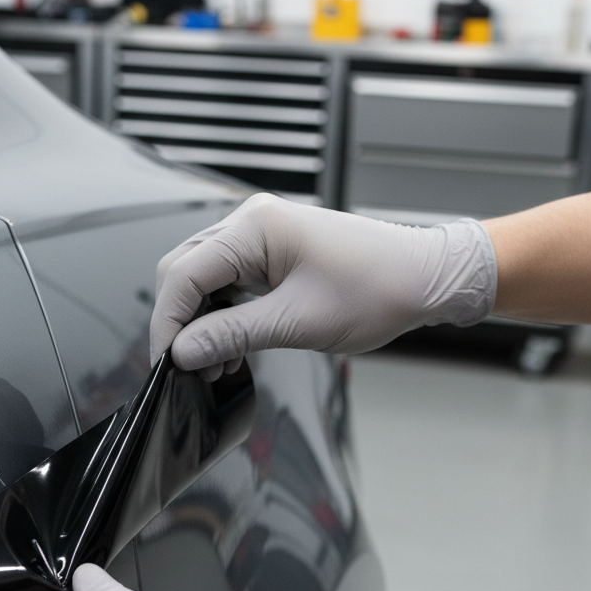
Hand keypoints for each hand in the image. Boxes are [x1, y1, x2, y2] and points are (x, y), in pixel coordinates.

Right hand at [151, 193, 495, 377]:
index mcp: (255, 228)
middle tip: (186, 367)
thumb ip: (232, 335)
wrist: (424, 278)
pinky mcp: (271, 252)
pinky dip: (222, 315)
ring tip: (213, 363)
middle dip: (180, 322)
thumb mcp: (297, 322)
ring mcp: (261, 235)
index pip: (184, 275)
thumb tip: (185, 351)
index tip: (167, 363)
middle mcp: (251, 223)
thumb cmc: (376, 290)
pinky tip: (229, 347)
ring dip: (201, 322)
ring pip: (203, 278)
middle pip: (185, 272)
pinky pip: (228, 281)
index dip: (169, 323)